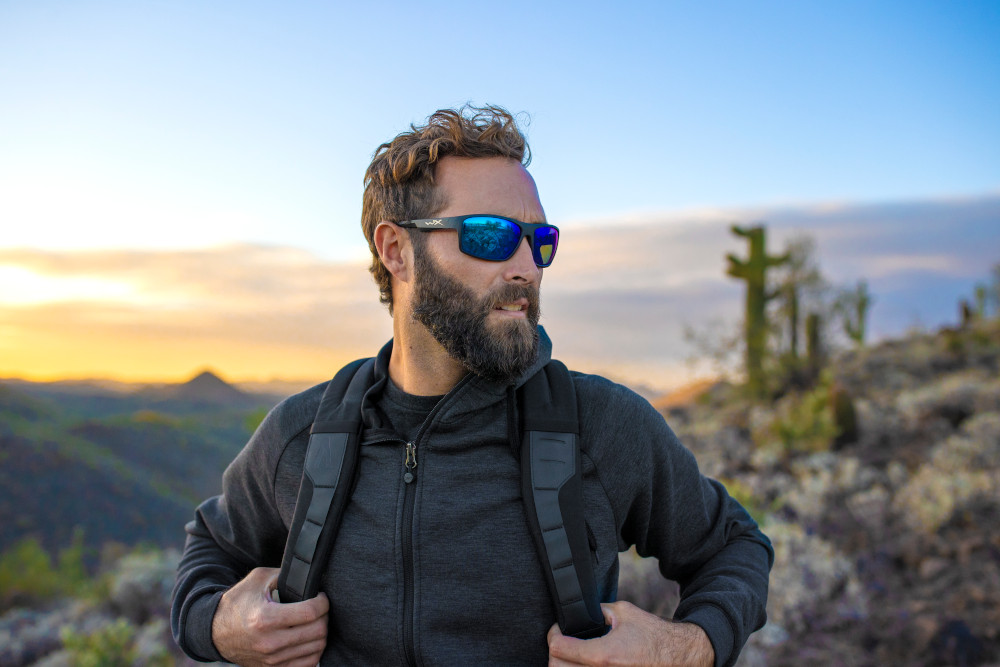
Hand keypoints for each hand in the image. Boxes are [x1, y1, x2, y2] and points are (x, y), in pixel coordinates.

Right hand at [212, 567, 328, 666]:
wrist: (215, 632)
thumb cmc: (237, 603)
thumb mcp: (258, 580)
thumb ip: (284, 575)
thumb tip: (308, 576)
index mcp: (265, 618)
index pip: (310, 612)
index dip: (323, 602)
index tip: (321, 597)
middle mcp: (270, 642)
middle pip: (317, 632)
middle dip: (325, 617)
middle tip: (320, 608)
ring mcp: (272, 659)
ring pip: (316, 648)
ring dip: (321, 633)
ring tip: (315, 622)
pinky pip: (308, 664)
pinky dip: (314, 650)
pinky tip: (309, 638)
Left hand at [547, 601, 714, 666]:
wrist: (679, 657)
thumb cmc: (654, 635)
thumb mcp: (624, 612)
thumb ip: (599, 611)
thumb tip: (582, 612)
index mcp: (603, 655)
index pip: (558, 648)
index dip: (554, 634)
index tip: (558, 630)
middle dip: (556, 652)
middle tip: (562, 642)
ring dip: (565, 665)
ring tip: (572, 654)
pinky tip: (582, 663)